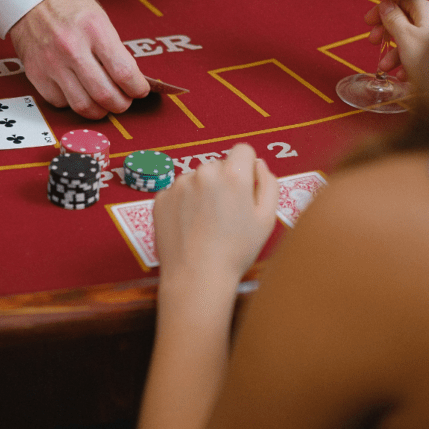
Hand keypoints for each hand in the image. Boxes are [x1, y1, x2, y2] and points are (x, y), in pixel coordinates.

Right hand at [9, 0, 148, 118]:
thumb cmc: (68, 6)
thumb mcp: (99, 19)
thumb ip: (114, 49)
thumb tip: (130, 80)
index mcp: (94, 29)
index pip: (124, 72)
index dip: (137, 88)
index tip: (139, 90)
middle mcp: (71, 48)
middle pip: (105, 95)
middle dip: (121, 104)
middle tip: (124, 100)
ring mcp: (52, 64)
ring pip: (83, 106)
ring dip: (99, 110)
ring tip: (104, 103)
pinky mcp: (36, 75)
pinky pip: (61, 102)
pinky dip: (74, 102)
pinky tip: (79, 92)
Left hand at [153, 144, 278, 289]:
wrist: (197, 277)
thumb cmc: (236, 251)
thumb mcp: (267, 218)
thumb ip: (268, 184)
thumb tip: (258, 164)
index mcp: (233, 175)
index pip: (243, 150)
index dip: (246, 167)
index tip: (244, 186)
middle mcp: (203, 172)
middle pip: (218, 165)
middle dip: (223, 182)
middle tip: (225, 214)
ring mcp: (178, 184)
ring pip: (196, 179)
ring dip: (202, 193)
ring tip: (206, 224)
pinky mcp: (161, 198)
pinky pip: (177, 193)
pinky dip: (183, 205)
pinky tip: (190, 227)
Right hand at [365, 0, 428, 79]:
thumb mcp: (405, 37)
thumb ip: (393, 19)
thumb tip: (386, 6)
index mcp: (427, 11)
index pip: (402, 0)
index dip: (383, 9)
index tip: (370, 21)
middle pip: (404, 20)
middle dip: (386, 33)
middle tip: (374, 41)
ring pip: (410, 39)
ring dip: (394, 52)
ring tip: (385, 67)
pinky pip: (419, 52)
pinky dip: (407, 61)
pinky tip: (403, 74)